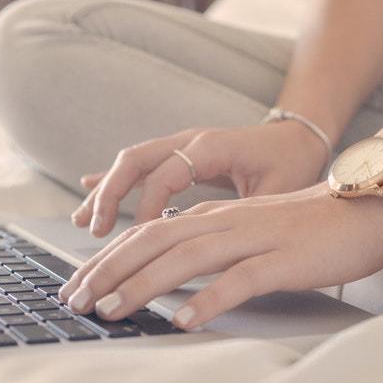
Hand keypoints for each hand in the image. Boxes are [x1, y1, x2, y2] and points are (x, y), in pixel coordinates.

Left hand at [58, 184, 382, 329]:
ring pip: (186, 258)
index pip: (146, 234)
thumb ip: (210, 245)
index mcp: (214, 217)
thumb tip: (167, 273)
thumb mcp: (248, 231)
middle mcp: (225, 222)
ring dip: (143, 285)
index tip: (76, 286)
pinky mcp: (283, 259)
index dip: (106, 259)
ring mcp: (254, 238)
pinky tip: (184, 320)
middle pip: (153, 242)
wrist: (365, 208)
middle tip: (75, 300)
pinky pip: (240, 279)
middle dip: (108, 271)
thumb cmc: (307, 227)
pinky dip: (209, 299)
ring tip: (111, 310)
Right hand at [72, 121, 331, 236]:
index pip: (167, 174)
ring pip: (131, 162)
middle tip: (95, 231)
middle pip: (136, 160)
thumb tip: (222, 247)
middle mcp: (190, 140)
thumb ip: (248, 212)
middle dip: (110, 195)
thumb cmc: (292, 163)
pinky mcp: (179, 154)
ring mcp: (181, 144)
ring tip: (82, 223)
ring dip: (105, 191)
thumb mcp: (278, 190)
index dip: (149, 206)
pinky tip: (89, 193)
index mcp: (213, 146)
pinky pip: (139, 165)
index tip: (139, 238)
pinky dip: (113, 181)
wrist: (299, 135)